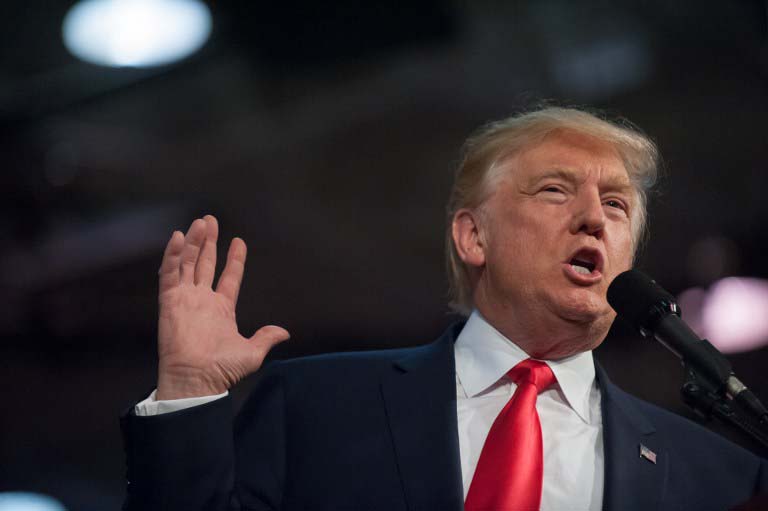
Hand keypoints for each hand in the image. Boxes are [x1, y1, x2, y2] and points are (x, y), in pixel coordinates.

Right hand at [155, 215, 289, 399]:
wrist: (197, 380)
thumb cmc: (222, 371)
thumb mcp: (251, 353)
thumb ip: (265, 338)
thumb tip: (284, 332)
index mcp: (222, 309)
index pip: (229, 277)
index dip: (234, 259)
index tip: (239, 241)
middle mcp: (202, 300)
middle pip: (204, 263)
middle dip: (208, 242)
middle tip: (210, 219)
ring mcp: (185, 299)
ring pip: (187, 263)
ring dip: (192, 242)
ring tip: (200, 222)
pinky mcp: (169, 302)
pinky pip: (169, 274)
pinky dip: (172, 255)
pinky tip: (177, 237)